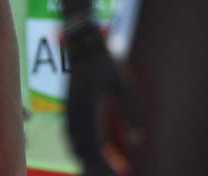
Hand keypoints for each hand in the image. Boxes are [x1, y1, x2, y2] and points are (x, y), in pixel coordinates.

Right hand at [65, 25, 138, 175]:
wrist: (83, 44)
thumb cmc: (106, 63)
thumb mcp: (123, 86)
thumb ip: (131, 113)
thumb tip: (139, 141)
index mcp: (88, 110)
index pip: (95, 147)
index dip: (105, 165)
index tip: (120, 174)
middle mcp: (75, 113)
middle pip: (82, 150)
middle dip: (95, 167)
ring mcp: (69, 110)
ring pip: (73, 143)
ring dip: (86, 158)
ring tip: (98, 169)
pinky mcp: (68, 106)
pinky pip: (70, 133)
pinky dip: (78, 146)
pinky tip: (84, 153)